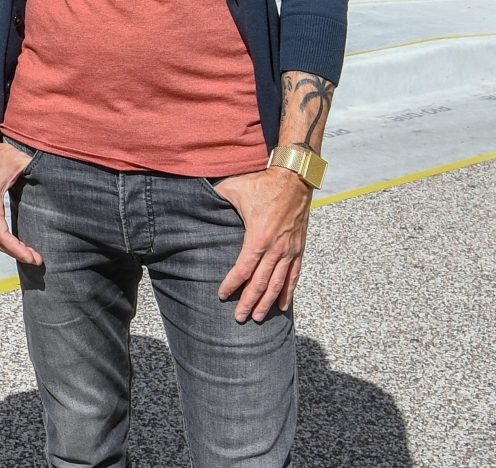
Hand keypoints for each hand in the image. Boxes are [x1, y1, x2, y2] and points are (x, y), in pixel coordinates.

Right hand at [0, 140, 42, 265]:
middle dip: (18, 253)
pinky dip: (7, 242)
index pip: (2, 234)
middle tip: (37, 260)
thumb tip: (53, 174)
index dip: (17, 249)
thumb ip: (35, 168)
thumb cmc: (1, 154)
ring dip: (12, 250)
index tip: (32, 257)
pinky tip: (20, 245)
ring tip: (31, 256)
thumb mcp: (20, 160)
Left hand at [212, 166, 312, 322]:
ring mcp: (289, 250)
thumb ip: (216, 197)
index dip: (232, 284)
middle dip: (249, 302)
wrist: (294, 177)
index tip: (222, 295)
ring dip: (267, 302)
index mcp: (258, 237)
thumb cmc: (263, 183)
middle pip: (260, 283)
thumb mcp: (235, 188)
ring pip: (278, 283)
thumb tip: (196, 201)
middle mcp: (276, 248)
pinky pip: (294, 275)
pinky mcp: (298, 248)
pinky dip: (288, 292)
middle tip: (240, 318)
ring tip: (259, 317)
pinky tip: (282, 306)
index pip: (243, 269)